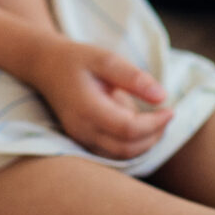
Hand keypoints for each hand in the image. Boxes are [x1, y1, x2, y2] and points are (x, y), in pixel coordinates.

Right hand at [30, 37, 171, 159]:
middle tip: (167, 115)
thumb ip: (133, 77)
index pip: (128, 129)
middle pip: (127, 148)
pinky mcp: (83, 141)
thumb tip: (162, 96)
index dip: (155, 123)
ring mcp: (81, 138)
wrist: (44, 66)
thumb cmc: (76, 58)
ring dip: (145, 143)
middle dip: (154, 136)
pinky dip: (133, 145)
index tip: (170, 109)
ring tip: (157, 120)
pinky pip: (113, 153)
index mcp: (87, 108)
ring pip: (121, 156)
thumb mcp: (105, 58)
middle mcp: (82, 130)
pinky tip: (141, 126)